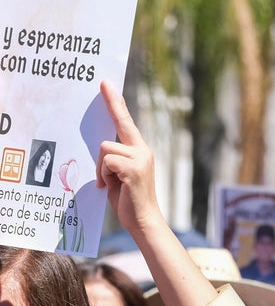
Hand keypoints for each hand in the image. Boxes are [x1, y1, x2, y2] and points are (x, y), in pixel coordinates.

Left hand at [96, 81, 162, 234]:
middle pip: (110, 137)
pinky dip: (104, 175)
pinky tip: (112, 187)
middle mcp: (143, 150)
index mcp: (140, 150)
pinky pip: (107, 162)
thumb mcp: (120, 174)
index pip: (125, 121)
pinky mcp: (133, 168)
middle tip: (103, 110)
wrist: (144, 220)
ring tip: (110, 184)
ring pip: (105, 149)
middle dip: (103, 151)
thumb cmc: (129, 200)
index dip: (115, 102)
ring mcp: (140, 158)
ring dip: (101, 169)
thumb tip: (101, 150)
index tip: (106, 84)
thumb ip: (114, 159)